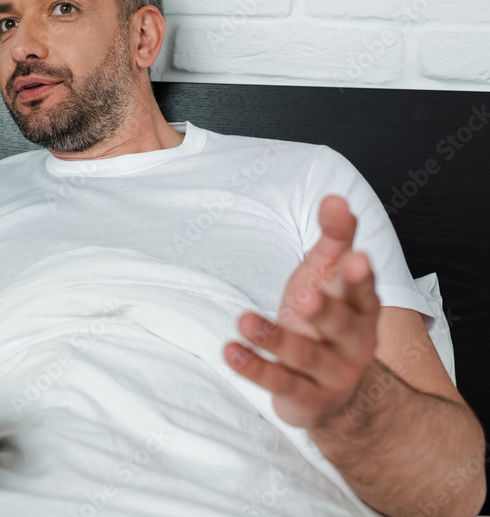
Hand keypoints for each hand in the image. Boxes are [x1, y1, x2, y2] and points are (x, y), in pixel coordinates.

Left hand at [224, 195, 380, 428]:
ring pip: (305, 357)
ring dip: (275, 339)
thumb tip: (335, 197)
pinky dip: (254, 368)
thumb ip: (335, 239)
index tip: (355, 257)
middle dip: (324, 311)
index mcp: (362, 311)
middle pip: (341, 326)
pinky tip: (230, 350)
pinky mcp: (304, 398)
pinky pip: (279, 383)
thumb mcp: (329, 278)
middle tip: (304, 295)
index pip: (364, 292)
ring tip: (245, 320)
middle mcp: (353, 344)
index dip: (360, 277)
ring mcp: (331, 375)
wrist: (339, 394)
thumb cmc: (327, 319)